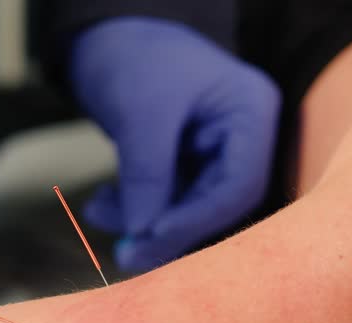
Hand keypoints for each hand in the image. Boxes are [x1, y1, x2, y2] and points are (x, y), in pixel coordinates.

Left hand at [69, 17, 280, 271]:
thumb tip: (144, 236)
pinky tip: (102, 205)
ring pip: (187, 207)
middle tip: (127, 256)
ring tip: (100, 215)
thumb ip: (147, 175)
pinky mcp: (187, 164)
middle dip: (167, 229)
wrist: (105, 36)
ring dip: (143, 220)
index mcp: (251, 113)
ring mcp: (215, 152)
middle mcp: (243, 137)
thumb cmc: (133, 56)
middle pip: (217, 204)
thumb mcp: (140, 112)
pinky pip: (167, 200)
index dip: (198, 218)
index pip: (240, 184)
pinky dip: (134, 208)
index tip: (152, 234)